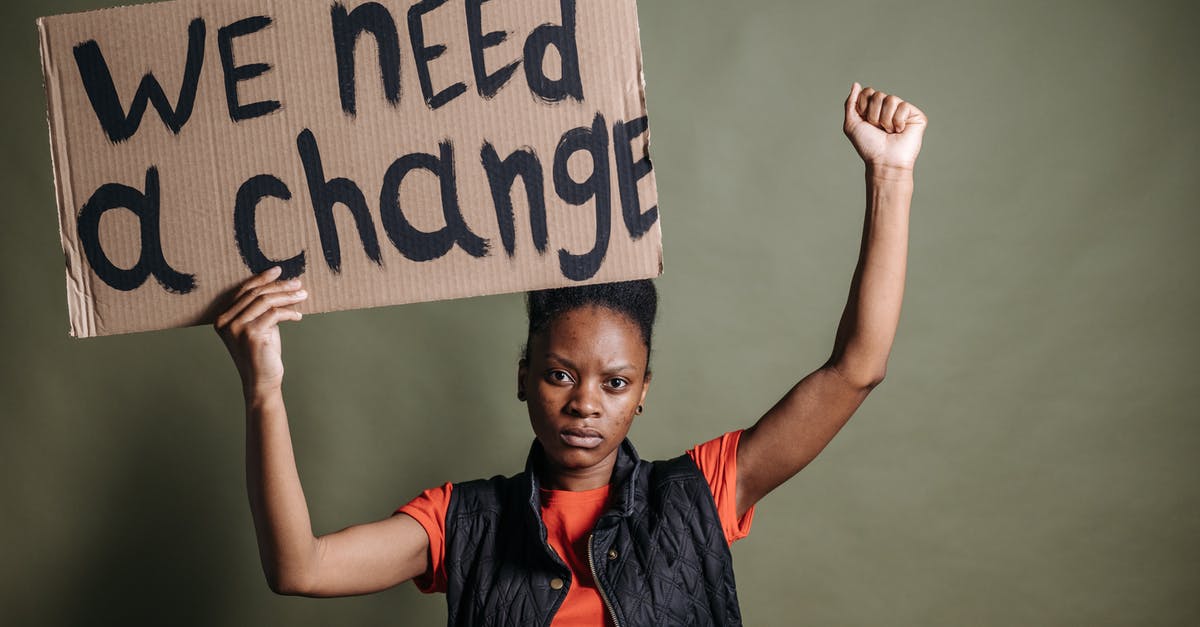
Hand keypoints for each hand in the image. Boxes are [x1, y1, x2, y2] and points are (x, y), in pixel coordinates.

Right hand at [214, 267, 307, 398]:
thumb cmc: (262, 354)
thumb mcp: (259, 327)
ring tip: (303, 295)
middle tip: (298, 282)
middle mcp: (225, 321)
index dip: (261, 279)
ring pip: (265, 301)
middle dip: (279, 285)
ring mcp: (236, 328)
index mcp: (222, 318)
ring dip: (287, 296)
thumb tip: (280, 286)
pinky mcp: (251, 334)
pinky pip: (274, 314)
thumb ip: (261, 309)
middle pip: (255, 293)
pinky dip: (289, 312)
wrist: (262, 381)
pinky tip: (298, 315)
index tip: (278, 270)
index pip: (243, 291)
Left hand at [843, 82, 926, 171]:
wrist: (884, 160)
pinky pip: (904, 106)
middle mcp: (888, 108)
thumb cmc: (868, 146)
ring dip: (885, 119)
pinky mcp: (916, 115)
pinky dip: (898, 121)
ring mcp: (902, 111)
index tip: (865, 122)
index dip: (863, 106)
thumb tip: (856, 84)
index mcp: (874, 108)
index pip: (868, 91)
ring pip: (891, 99)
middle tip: (878, 129)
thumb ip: (851, 103)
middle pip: (878, 95)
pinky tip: (900, 131)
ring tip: (889, 131)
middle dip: (873, 115)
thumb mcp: (851, 124)